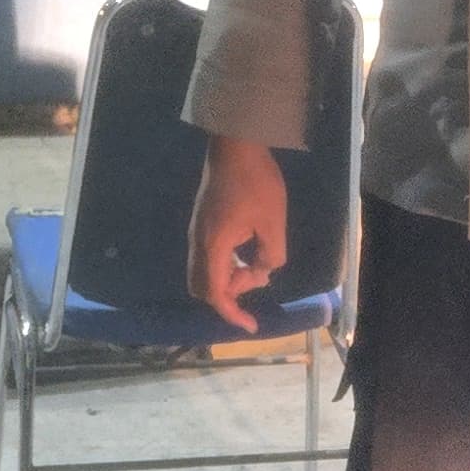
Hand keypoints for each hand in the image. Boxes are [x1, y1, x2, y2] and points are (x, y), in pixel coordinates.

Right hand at [184, 134, 289, 333]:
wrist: (235, 144)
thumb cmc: (256, 181)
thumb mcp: (273, 222)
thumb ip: (270, 255)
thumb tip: (263, 272)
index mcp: (214, 245)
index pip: (216, 293)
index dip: (232, 314)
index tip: (251, 326)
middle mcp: (198, 243)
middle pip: (202, 287)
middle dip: (228, 295)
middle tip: (256, 281)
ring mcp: (196, 233)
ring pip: (203, 272)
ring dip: (228, 278)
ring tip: (257, 263)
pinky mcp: (201, 223)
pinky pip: (207, 257)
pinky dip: (224, 264)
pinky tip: (247, 250)